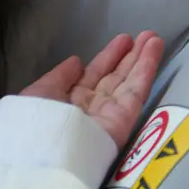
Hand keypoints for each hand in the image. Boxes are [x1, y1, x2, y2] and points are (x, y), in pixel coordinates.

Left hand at [20, 31, 164, 149]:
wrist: (43, 154)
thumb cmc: (35, 122)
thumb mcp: (39, 93)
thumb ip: (59, 77)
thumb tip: (76, 61)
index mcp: (69, 101)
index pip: (93, 75)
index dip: (108, 57)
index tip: (123, 40)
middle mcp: (91, 106)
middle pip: (115, 77)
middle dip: (129, 56)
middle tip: (145, 34)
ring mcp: (109, 113)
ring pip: (129, 81)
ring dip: (142, 59)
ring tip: (154, 37)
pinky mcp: (123, 119)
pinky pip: (136, 91)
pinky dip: (146, 70)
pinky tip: (154, 51)